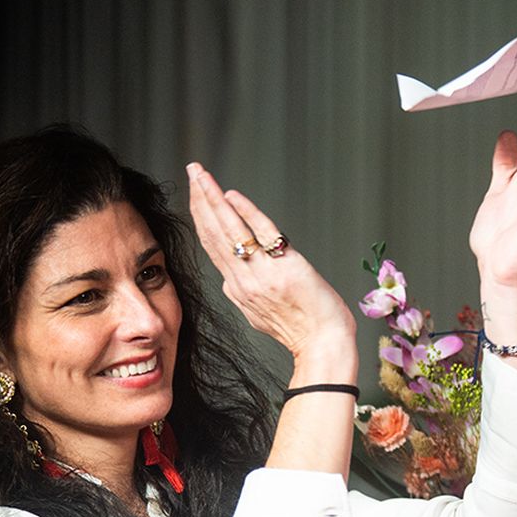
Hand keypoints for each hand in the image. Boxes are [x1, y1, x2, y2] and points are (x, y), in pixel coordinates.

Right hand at [186, 163, 355, 364]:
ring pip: (228, 230)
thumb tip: (230, 284)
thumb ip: (244, 295)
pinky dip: (245, 211)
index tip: (196, 196)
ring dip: (212, 199)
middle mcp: (243, 281)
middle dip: (201, 199)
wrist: (324, 344)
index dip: (201, 218)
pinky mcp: (283, 268)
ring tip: (201, 175)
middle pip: (214, 233)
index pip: (212, 246)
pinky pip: (260, 232)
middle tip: (192, 172)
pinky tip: (232, 194)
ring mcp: (261, 275)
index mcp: (237, 289)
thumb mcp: (260, 317)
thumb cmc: (303, 330)